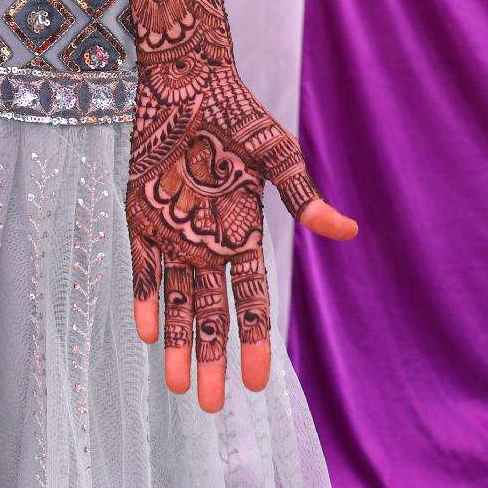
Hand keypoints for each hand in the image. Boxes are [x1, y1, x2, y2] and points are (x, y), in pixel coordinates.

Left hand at [125, 60, 356, 412]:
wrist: (184, 81)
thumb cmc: (237, 114)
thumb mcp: (275, 155)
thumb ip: (300, 196)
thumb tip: (346, 232)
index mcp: (244, 234)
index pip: (252, 302)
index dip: (255, 342)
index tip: (256, 384)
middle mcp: (208, 242)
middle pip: (211, 314)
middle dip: (211, 358)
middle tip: (211, 405)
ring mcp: (173, 231)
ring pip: (175, 300)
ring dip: (176, 342)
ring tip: (176, 387)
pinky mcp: (141, 215)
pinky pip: (141, 267)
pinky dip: (144, 298)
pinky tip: (147, 332)